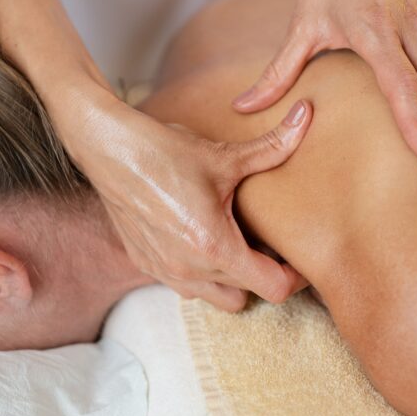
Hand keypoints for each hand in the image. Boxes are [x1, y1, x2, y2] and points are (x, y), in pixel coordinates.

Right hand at [57, 83, 313, 310]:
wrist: (109, 150)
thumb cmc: (165, 152)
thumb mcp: (224, 155)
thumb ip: (273, 147)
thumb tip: (307, 116)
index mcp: (215, 247)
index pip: (274, 288)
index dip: (295, 276)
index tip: (296, 255)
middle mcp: (190, 270)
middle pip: (246, 298)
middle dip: (261, 277)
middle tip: (267, 245)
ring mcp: (165, 272)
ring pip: (213, 299)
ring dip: (229, 279)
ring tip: (234, 241)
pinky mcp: (145, 265)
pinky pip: (184, 286)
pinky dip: (199, 272)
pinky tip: (200, 236)